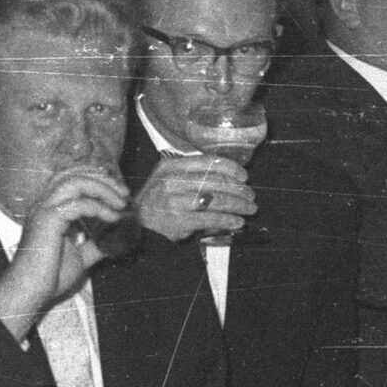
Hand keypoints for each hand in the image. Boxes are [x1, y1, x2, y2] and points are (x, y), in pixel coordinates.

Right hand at [0, 166, 130, 343]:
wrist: (31, 292)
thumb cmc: (49, 278)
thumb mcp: (79, 257)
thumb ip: (94, 245)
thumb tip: (114, 241)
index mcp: (48, 209)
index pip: (71, 178)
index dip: (96, 178)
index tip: (118, 191)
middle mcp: (44, 203)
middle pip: (74, 174)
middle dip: (102, 179)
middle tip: (124, 191)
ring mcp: (44, 209)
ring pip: (76, 182)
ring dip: (102, 188)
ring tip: (120, 202)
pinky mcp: (49, 219)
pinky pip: (79, 204)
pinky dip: (99, 207)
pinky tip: (113, 217)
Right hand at [131, 153, 253, 241]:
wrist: (135, 223)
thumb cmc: (155, 201)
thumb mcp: (166, 178)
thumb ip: (191, 173)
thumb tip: (226, 177)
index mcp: (171, 166)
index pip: (208, 162)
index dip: (230, 168)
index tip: (244, 175)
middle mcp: (172, 181)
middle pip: (216, 181)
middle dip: (238, 190)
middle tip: (250, 195)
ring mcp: (175, 200)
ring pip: (216, 199)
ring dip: (238, 205)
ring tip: (249, 209)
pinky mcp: (180, 220)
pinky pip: (211, 218)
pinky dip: (228, 220)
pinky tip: (237, 222)